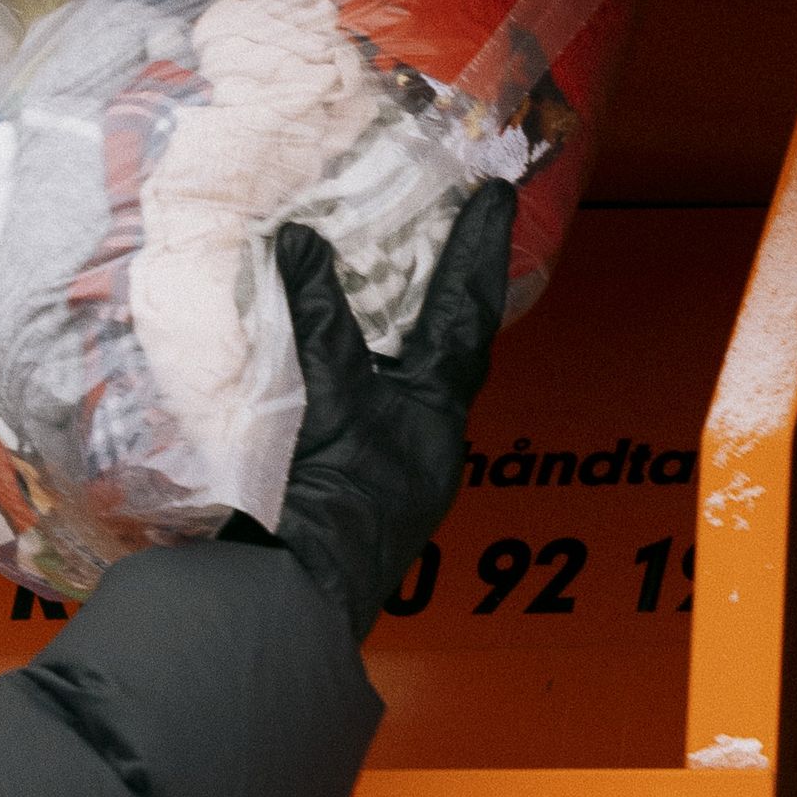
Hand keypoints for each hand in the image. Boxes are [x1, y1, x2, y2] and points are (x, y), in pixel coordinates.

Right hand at [257, 171, 518, 633]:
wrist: (300, 600)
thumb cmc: (332, 502)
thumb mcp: (329, 397)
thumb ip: (317, 319)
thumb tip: (300, 240)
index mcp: (437, 414)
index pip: (466, 316)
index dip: (477, 253)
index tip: (495, 197)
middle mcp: (429, 440)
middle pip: (452, 349)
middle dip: (456, 290)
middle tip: (465, 232)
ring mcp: (398, 469)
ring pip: (414, 384)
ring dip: (409, 335)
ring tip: (405, 283)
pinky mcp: (360, 489)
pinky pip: (375, 413)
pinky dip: (366, 377)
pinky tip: (348, 365)